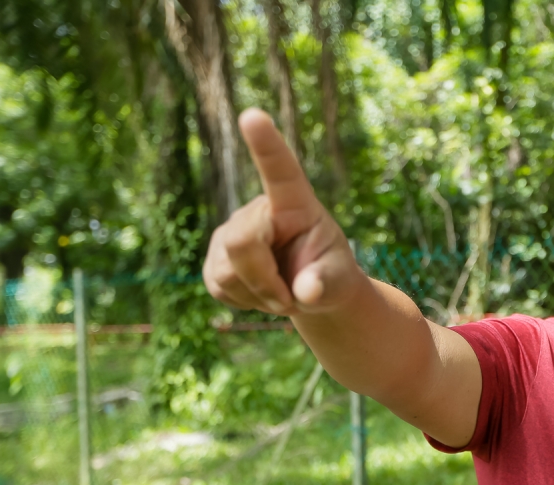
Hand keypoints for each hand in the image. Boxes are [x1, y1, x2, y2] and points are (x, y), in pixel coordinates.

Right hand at [203, 108, 360, 315]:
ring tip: (281, 293)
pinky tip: (260, 293)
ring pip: (227, 271)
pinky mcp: (215, 258)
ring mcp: (231, 232)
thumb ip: (325, 284)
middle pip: (241, 243)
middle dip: (264, 281)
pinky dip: (243, 300)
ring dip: (257, 295)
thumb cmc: (329, 275)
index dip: (265, 144)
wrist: (311, 291)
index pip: (280, 170)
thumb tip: (308, 291)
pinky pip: (219, 286)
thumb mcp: (338, 281)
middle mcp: (258, 210)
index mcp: (295, 203)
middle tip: (290, 299)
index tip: (253, 115)